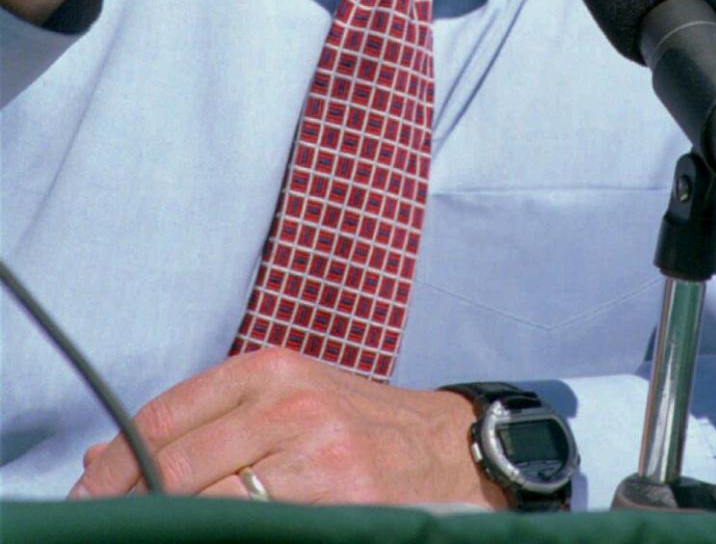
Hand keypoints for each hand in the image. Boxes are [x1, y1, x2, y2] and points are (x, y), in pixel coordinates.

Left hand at [68, 348, 505, 508]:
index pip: (166, 416)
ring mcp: (316, 454)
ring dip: (170, 522)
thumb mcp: (287, 397)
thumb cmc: (357, 423)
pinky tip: (207, 538)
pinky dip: (222, 533)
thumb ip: (207, 420)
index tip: (86, 493)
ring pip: (211, 500)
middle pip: (178, 462)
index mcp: (270, 370)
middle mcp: (289, 404)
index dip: (116, 462)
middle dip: (130, 501)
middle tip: (101, 525)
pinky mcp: (340, 499)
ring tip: (145, 535)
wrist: (448, 447)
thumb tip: (104, 458)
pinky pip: (257, 526)